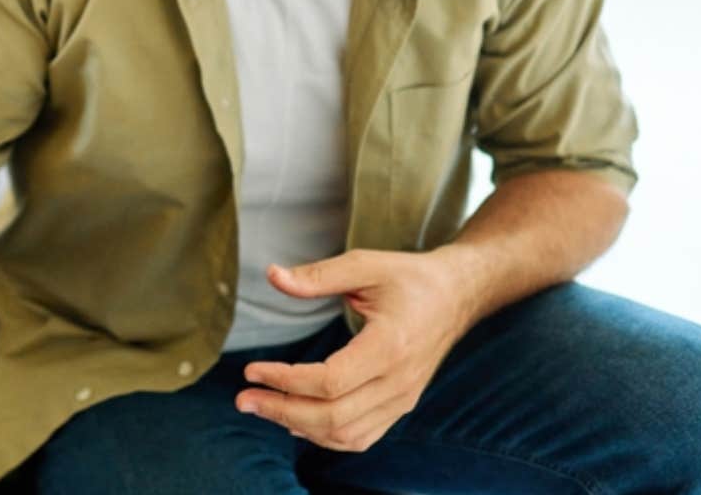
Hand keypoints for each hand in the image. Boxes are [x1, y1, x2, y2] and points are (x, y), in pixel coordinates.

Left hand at [234, 249, 477, 452]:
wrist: (457, 295)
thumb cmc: (410, 278)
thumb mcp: (365, 264)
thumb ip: (318, 275)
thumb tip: (274, 275)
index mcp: (390, 346)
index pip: (331, 381)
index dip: (286, 380)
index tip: (252, 370)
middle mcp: (398, 381)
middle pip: (334, 415)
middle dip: (282, 411)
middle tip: (243, 399)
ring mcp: (402, 398)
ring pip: (346, 433)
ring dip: (299, 426)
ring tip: (262, 408)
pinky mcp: (401, 405)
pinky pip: (361, 436)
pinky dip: (325, 435)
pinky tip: (295, 421)